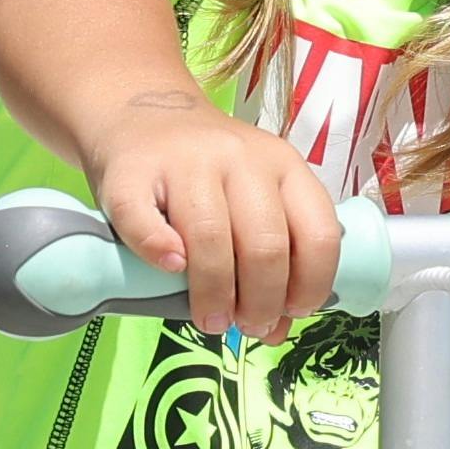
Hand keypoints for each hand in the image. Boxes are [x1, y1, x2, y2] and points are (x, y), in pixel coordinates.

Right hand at [89, 90, 344, 338]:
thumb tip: (276, 331)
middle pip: (265, 244)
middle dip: (261, 302)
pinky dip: (159, 252)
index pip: (317, 233)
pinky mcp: (132, 173)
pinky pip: (145, 222)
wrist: (141, 117)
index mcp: (283, 166)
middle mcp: (240, 158)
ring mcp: (185, 162)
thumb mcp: (252, 201)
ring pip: (210, 238)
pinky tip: (170, 270)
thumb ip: (274, 256)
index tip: (290, 313)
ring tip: (211, 320)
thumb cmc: (207, 175)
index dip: (310, 284)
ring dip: (214, 293)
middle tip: (247, 326)